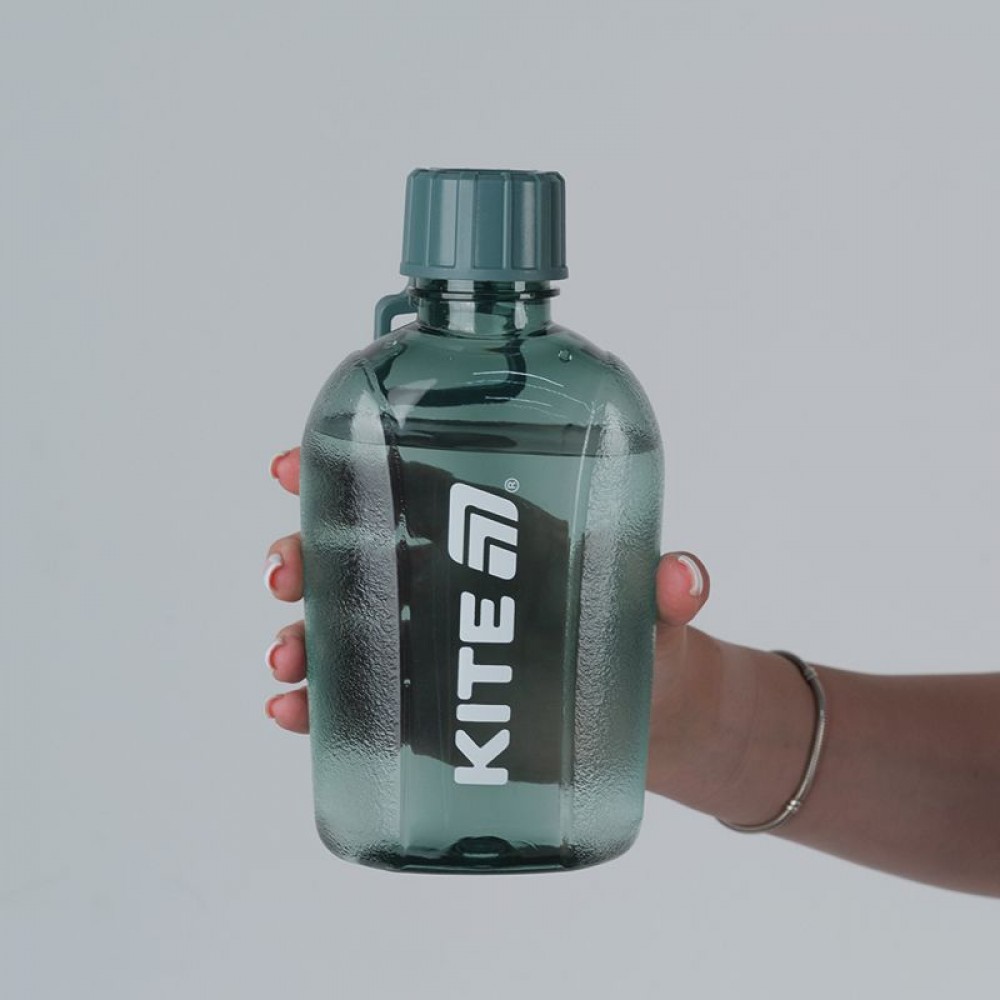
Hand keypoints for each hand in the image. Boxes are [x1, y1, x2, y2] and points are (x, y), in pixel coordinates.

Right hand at [263, 448, 712, 743]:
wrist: (646, 722)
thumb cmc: (644, 640)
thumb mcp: (655, 607)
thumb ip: (670, 587)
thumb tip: (683, 578)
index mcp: (493, 537)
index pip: (410, 486)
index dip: (348, 469)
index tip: (292, 466)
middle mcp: (450, 583)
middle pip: (358, 555)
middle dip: (306, 555)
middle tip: (285, 571)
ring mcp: (432, 647)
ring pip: (347, 628)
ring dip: (302, 634)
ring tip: (286, 659)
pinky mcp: (429, 709)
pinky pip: (361, 703)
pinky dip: (319, 708)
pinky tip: (293, 713)